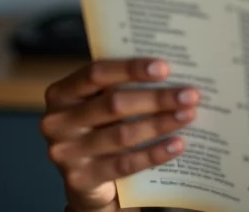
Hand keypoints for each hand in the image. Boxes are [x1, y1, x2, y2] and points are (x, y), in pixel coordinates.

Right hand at [40, 58, 198, 211]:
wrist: (84, 176)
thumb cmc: (101, 124)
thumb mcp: (102, 99)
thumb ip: (124, 83)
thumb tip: (176, 68)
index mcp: (63, 92)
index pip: (96, 73)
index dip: (131, 69)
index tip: (165, 68)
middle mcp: (58, 122)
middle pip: (113, 104)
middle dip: (156, 98)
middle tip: (190, 94)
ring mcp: (67, 153)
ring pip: (122, 135)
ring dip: (161, 123)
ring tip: (189, 115)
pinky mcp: (81, 179)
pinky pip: (124, 164)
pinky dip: (154, 153)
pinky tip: (177, 144)